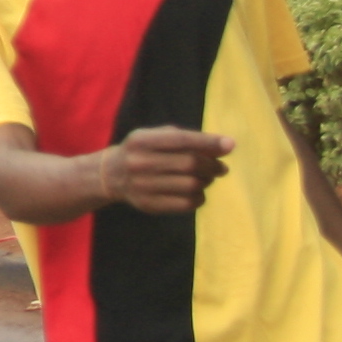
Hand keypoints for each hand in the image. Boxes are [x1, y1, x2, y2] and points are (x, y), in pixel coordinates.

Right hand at [95, 126, 233, 214]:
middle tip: (221, 168)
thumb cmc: (143, 151)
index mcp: (141, 140)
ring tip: (205, 178)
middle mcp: (139, 162)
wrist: (110, 175)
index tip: (231, 145)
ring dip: (206, 182)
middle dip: (212, 165)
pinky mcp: (149, 205)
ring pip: (191, 185)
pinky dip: (199, 197)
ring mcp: (142, 186)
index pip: (181, 140)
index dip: (208, 142)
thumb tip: (225, 146)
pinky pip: (187, 203)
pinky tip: (196, 191)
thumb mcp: (156, 137)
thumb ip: (187, 139)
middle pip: (189, 164)